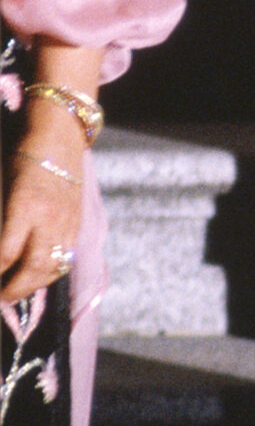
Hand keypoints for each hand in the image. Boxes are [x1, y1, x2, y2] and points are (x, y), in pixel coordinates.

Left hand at [0, 114, 82, 303]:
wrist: (60, 133)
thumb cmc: (21, 153)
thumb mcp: (1, 183)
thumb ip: (0, 216)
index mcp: (26, 205)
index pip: (6, 252)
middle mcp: (50, 219)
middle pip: (34, 268)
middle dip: (13, 289)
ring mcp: (67, 223)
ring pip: (53, 268)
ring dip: (32, 286)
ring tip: (15, 291)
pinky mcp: (77, 224)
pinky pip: (65, 259)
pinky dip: (49, 273)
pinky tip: (35, 275)